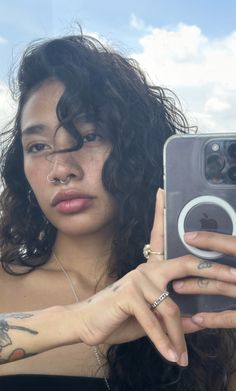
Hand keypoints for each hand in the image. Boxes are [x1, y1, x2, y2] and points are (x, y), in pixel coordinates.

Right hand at [71, 190, 235, 366]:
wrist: (86, 323)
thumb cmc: (119, 317)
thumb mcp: (151, 318)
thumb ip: (173, 317)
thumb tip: (196, 322)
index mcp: (151, 269)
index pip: (160, 237)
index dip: (161, 213)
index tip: (163, 192)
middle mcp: (146, 268)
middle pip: (184, 263)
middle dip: (213, 270)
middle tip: (235, 277)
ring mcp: (137, 280)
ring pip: (172, 307)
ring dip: (179, 336)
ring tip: (183, 357)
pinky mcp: (129, 296)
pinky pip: (154, 321)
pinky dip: (165, 342)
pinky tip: (171, 356)